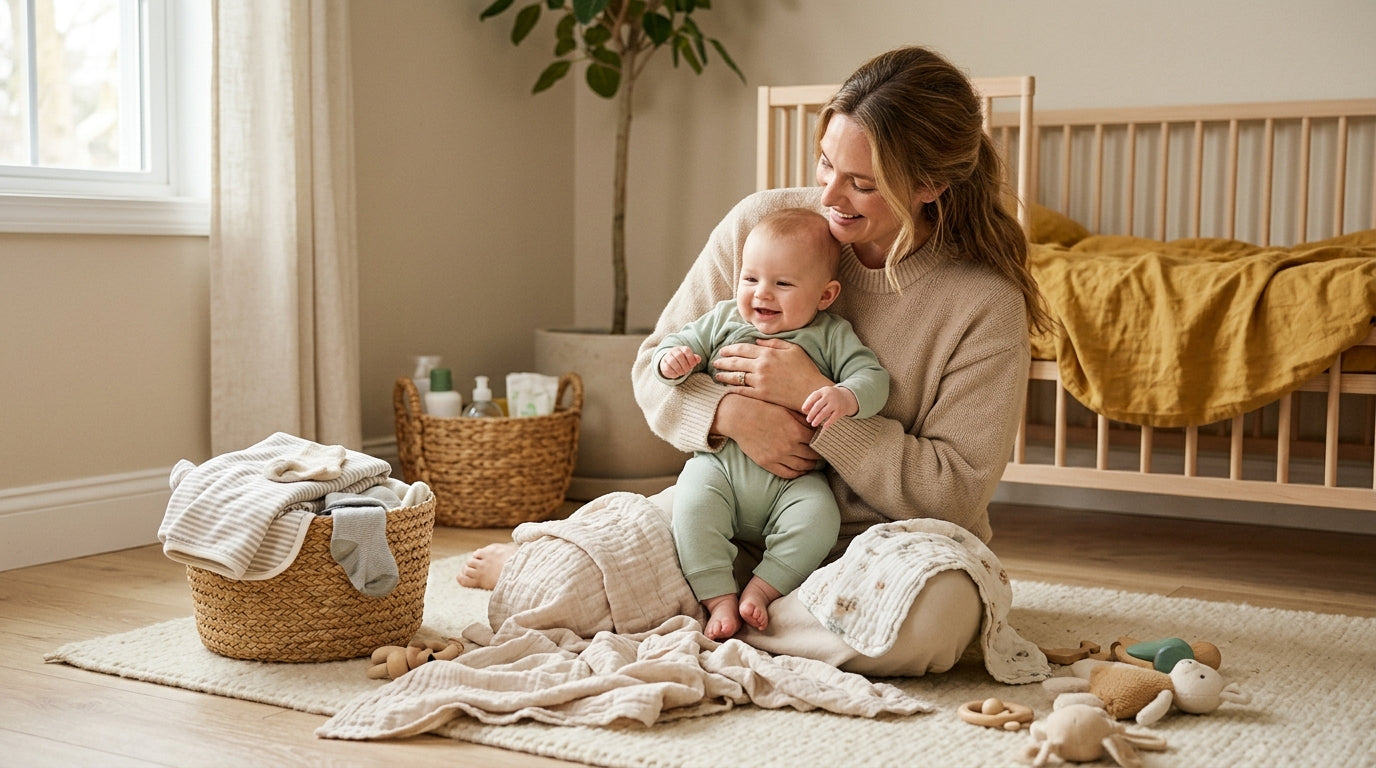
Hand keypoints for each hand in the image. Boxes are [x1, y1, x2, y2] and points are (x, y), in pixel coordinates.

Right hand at [658, 346, 700, 378]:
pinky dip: (673, 372)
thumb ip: (695, 359)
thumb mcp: (690, 360)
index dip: (691, 359)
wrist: (671, 363)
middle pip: (679, 355)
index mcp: (682, 349)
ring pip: (672, 361)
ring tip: (682, 373)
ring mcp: (668, 356)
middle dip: (684, 365)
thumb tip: (698, 359)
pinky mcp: (663, 363)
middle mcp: (674, 351)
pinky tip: (677, 374)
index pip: (687, 350)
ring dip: (679, 369)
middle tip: (687, 371)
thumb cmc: (684, 362)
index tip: (692, 365)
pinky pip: (667, 367)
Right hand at [713, 394, 819, 478]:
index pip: (816, 441)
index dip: (822, 442)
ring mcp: (778, 456)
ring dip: (809, 466)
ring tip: (812, 463)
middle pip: (811, 456)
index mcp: (795, 430)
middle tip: (821, 454)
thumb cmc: (763, 410)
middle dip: (818, 455)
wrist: (740, 417)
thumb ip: (802, 420)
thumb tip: (817, 427)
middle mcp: (789, 445)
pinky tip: (800, 470)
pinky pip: (787, 473)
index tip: (824, 443)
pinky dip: (796, 473)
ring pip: (801, 466)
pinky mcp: (767, 463)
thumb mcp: (785, 410)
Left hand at [714, 338, 831, 409]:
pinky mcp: (761, 395)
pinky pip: (742, 391)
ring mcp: (760, 381)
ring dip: (724, 375)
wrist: (811, 391)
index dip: (730, 349)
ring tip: (717, 375)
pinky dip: (732, 389)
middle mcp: (761, 366)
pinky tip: (727, 388)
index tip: (723, 350)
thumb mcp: (793, 349)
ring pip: (736, 377)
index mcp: (768, 353)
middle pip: (736, 362)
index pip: (743, 349)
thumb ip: (774, 343)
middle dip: (723, 361)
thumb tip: (758, 342)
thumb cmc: (805, 369)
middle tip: (715, 362)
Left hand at [802, 385, 858, 428]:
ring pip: (824, 412)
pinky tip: (824, 427)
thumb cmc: (828, 397)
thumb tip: (804, 410)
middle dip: (812, 414)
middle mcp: (829, 396)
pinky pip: (833, 418)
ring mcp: (835, 403)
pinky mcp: (840, 411)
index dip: (807, 403)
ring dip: (818, 419)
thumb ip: (812, 401)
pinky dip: (828, 423)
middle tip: (808, 420)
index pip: (814, 396)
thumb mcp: (821, 395)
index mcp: (823, 391)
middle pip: (818, 406)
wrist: (846, 397)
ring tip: (813, 424)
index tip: (803, 410)